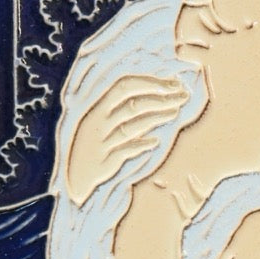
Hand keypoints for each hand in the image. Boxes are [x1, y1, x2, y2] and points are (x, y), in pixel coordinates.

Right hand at [64, 73, 187, 204]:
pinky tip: (156, 142)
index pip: (125, 86)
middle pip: (133, 104)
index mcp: (99, 107)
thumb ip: (125, 105)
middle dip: (160, 98)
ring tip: (176, 112)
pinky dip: (141, 145)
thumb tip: (157, 90)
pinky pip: (125, 151)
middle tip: (183, 95)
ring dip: (156, 118)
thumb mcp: (104, 120)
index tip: (174, 83)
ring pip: (131, 126)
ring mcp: (102, 142)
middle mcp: (99, 122)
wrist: (76, 176)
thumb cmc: (97, 143)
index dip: (150, 82)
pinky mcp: (106, 161)